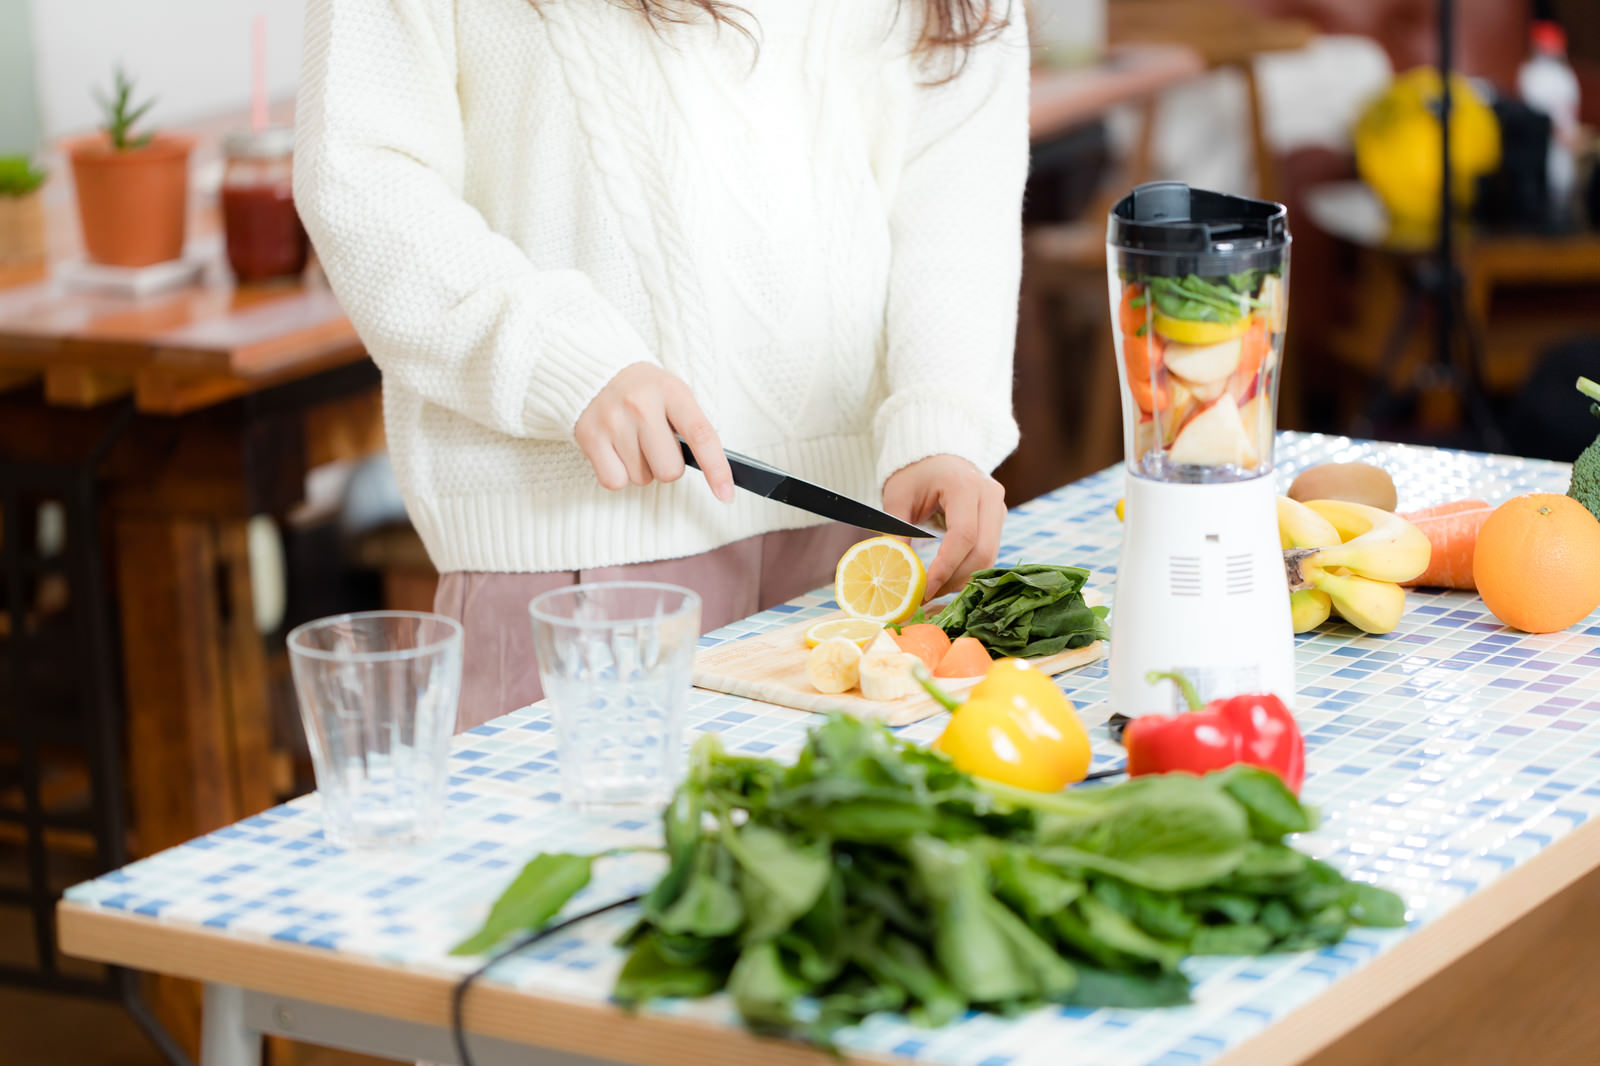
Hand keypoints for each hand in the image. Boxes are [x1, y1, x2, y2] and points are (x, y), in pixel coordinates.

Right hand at [574, 363, 733, 500]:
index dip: (716, 469)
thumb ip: (690, 426)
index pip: (701, 436)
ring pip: (641, 479)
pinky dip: (618, 474)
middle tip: (657, 445)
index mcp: (671, 391)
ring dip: (641, 468)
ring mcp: (612, 421)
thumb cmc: (643, 390)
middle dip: (668, 466)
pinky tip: (615, 451)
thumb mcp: (672, 394)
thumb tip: (711, 470)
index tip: (726, 494)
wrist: (594, 370)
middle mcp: (641, 405)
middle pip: (669, 470)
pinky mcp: (589, 437)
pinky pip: (614, 482)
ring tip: (632, 441)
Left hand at [882, 454, 1004, 601]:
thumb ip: (896, 531)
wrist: (937, 456)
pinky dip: (969, 569)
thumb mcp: (898, 497)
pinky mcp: (998, 519)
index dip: (946, 566)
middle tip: (928, 595)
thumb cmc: (915, 473)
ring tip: (934, 589)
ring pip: (990, 556)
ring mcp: (998, 507)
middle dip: (955, 579)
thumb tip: (895, 571)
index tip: (925, 588)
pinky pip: (988, 551)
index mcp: (965, 485)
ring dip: (963, 578)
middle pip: (983, 551)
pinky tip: (947, 578)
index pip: (964, 535)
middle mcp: (990, 495)